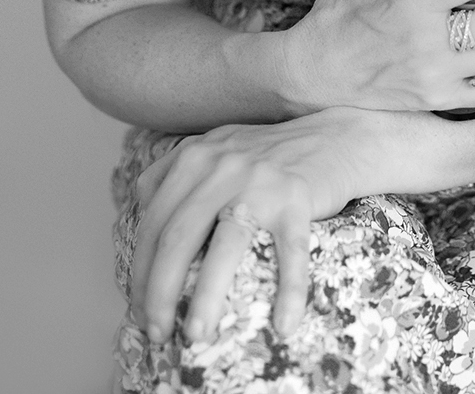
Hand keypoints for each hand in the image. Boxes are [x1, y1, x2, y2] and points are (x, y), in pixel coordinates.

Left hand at [130, 110, 360, 345]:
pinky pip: (289, 252)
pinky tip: (284, 325)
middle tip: (156, 333)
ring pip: (224, 247)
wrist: (335, 139)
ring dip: (206, 298)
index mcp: (195, 157)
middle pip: (177, 238)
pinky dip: (288, 291)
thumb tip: (140, 225)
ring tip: (196, 335)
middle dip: (159, 293)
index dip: (139, 271)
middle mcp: (222, 166)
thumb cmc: (270, 156)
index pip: (154, 222)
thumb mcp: (216, 150)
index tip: (140, 309)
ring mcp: (261, 182)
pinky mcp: (298, 198)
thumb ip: (177, 175)